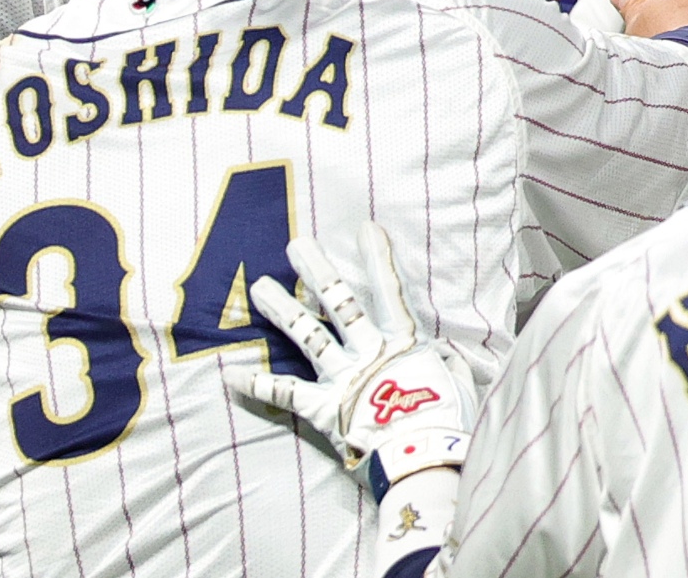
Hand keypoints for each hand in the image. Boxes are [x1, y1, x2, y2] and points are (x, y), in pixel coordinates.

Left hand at [223, 224, 471, 488]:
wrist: (421, 457)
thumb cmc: (445, 421)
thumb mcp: (458, 383)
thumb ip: (447, 363)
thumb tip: (445, 355)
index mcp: (402, 344)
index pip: (389, 293)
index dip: (378, 260)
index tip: (366, 228)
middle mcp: (367, 352)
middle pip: (339, 303)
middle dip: (318, 271)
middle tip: (297, 245)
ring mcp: (342, 378)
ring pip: (307, 336)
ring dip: (282, 311)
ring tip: (259, 288)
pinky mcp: (322, 408)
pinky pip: (284, 393)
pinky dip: (257, 384)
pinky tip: (229, 374)